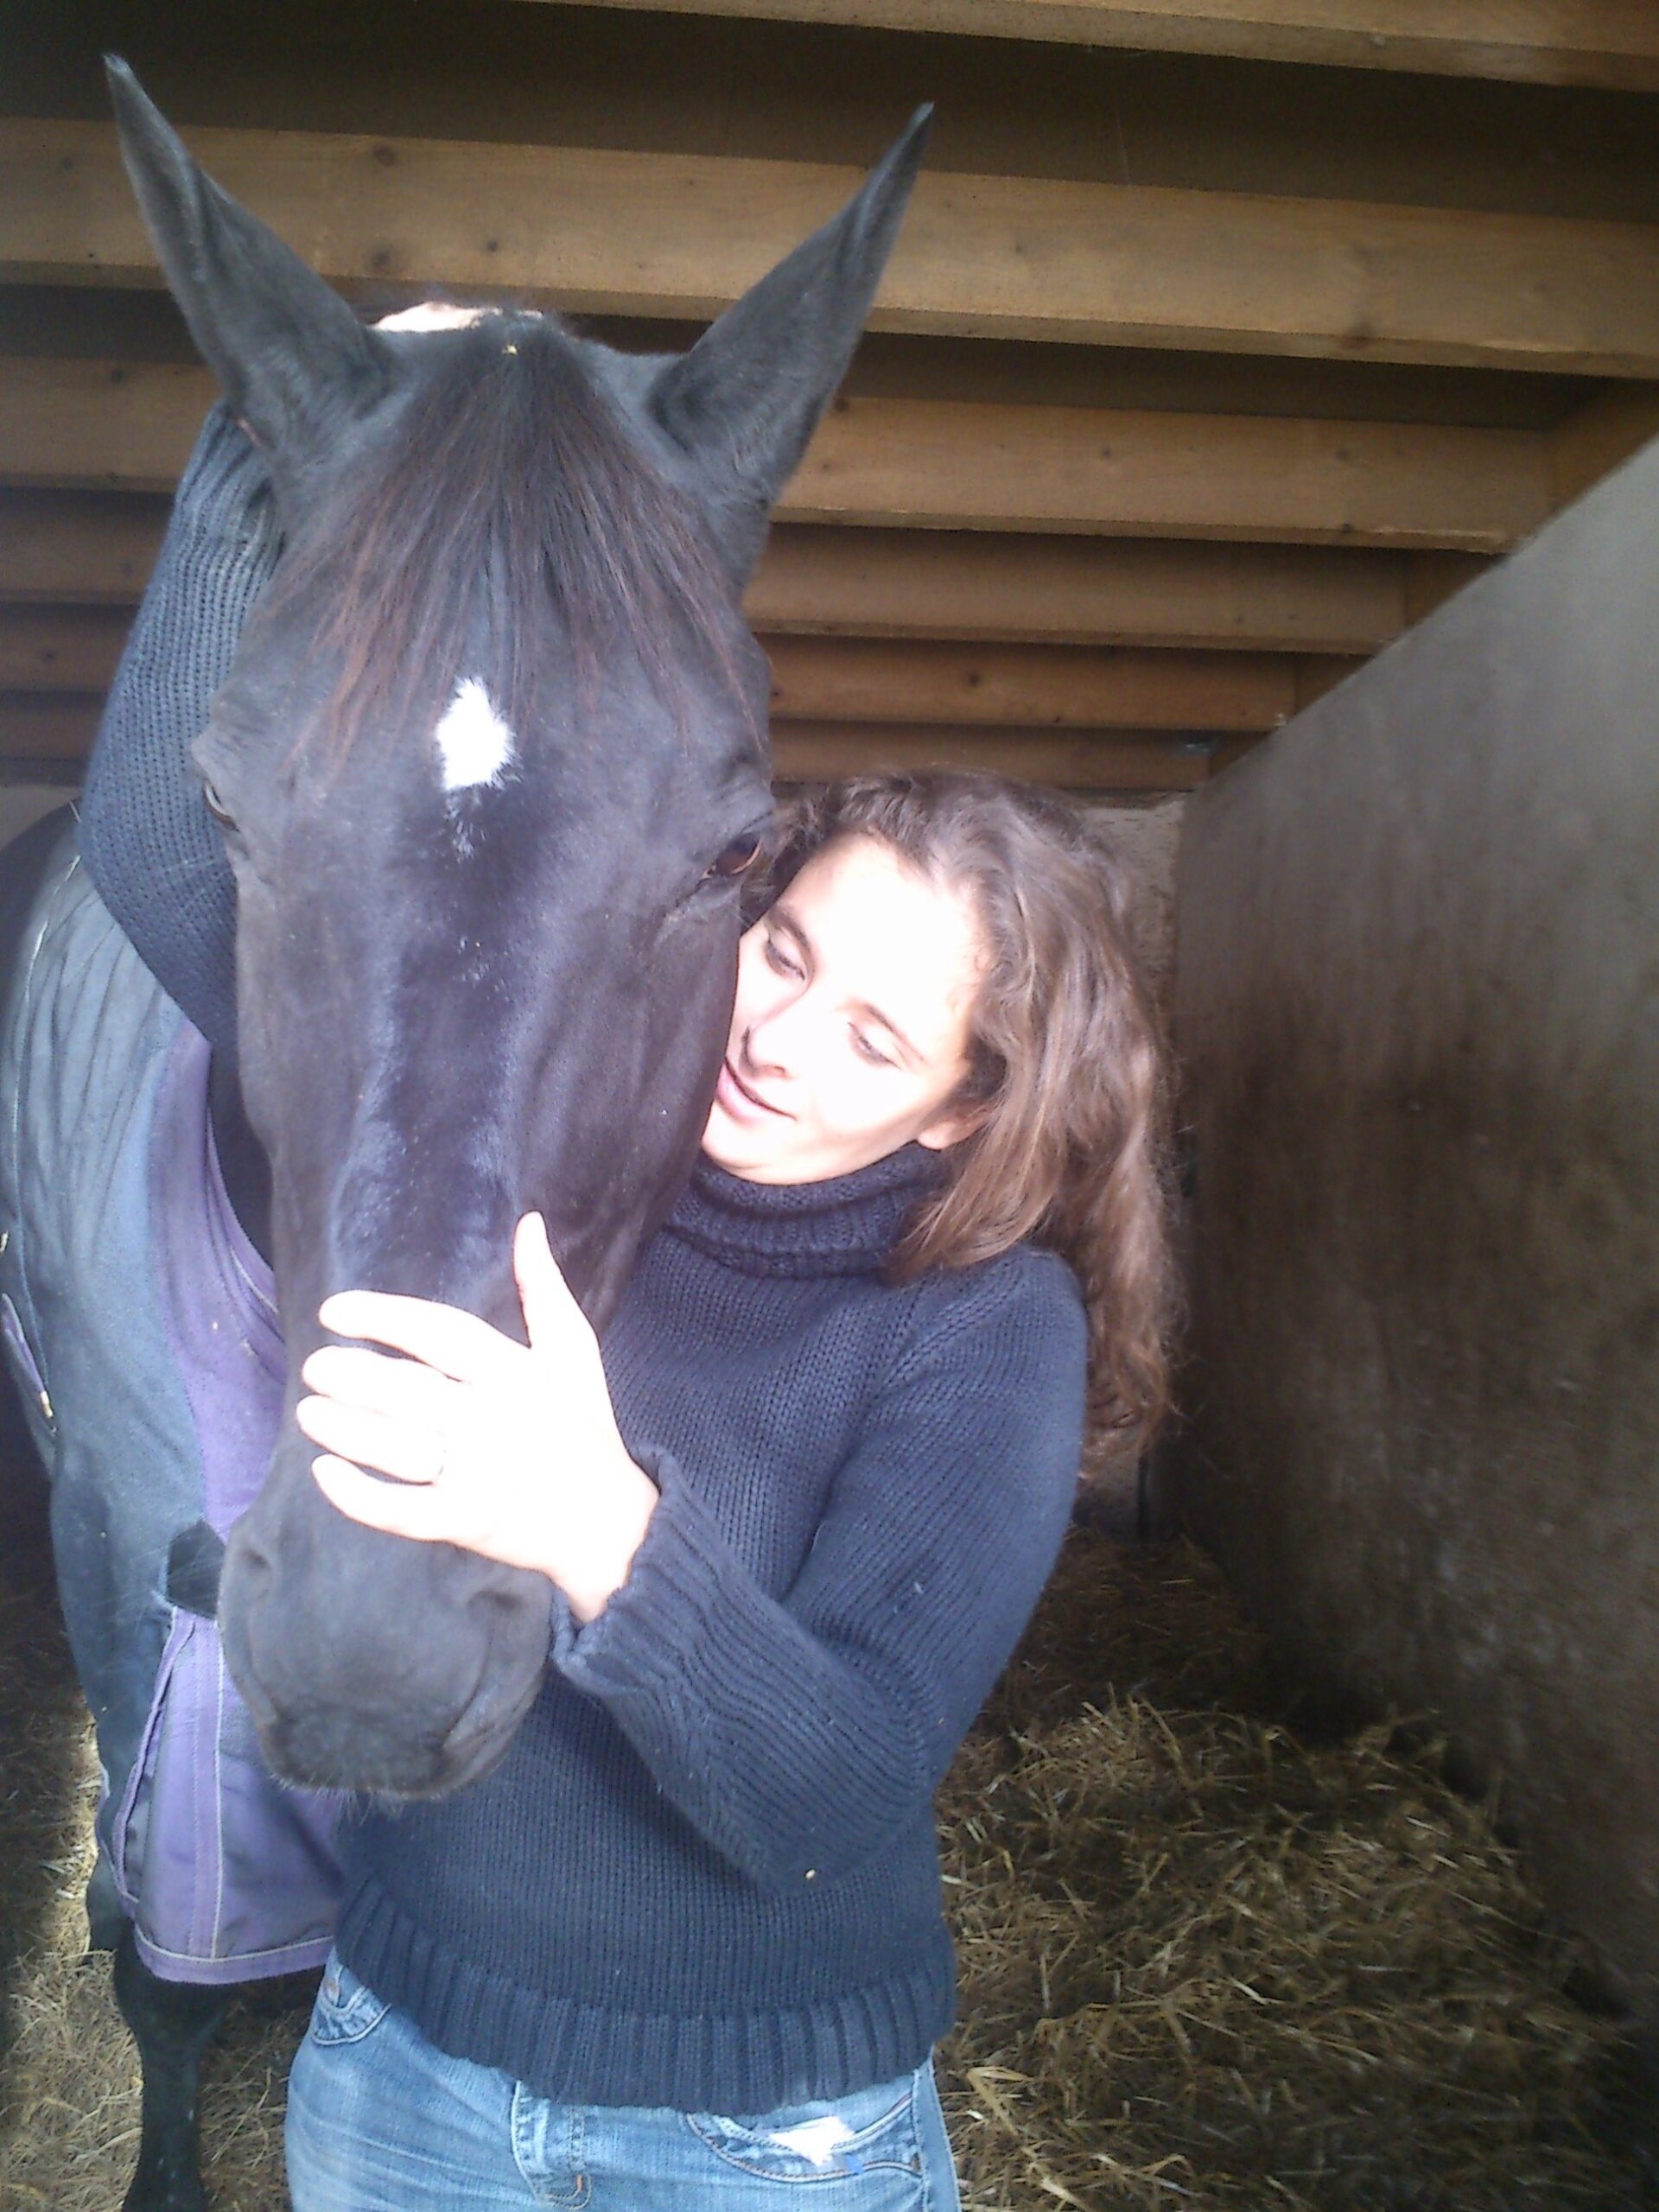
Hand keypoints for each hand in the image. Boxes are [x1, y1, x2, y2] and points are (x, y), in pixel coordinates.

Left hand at [297, 1213, 656, 1620]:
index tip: (333, 1312)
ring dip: (346, 1429)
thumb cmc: (583, 1425)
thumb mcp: (574, 1350)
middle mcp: (493, 1419)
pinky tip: (323, 1473)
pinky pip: (403, 1510)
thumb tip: (528, 1222)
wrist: (607, 1519)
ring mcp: (478, 1474)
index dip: (384, 1317)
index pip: (440, 1334)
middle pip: (411, 1391)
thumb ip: (544, 1287)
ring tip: (308, 1412)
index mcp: (515, 1372)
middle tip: (313, 1367)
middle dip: (354, 1376)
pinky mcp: (466, 1521)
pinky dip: (359, 1496)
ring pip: (399, 1448)